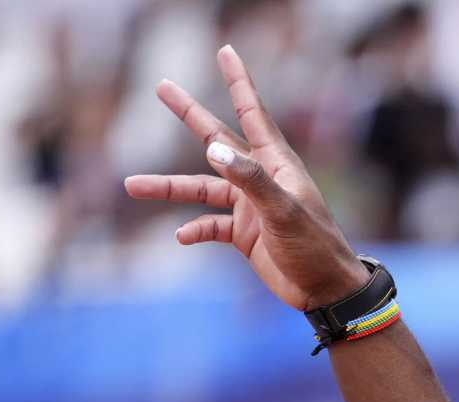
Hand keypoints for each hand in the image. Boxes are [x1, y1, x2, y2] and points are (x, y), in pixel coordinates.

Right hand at [124, 47, 366, 310]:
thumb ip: (250, 179)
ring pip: (202, 188)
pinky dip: (195, 229)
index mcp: (276, 165)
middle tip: (162, 86)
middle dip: (190, 114)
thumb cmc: (315, 247)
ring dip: (169, 187)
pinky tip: (181, 236)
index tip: (226, 52)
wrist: (326, 292)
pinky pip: (211, 225)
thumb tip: (213, 148)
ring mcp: (251, 206)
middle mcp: (260, 179)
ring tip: (132, 184)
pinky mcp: (245, 234)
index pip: (253, 114)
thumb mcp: (283, 212)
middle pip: (216, 139)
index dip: (238, 82)